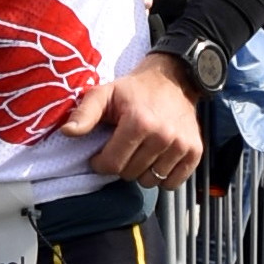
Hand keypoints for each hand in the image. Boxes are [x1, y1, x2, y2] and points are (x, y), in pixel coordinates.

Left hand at [72, 54, 206, 187]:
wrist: (173, 79)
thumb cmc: (134, 90)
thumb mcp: (105, 93)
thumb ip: (85, 113)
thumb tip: (68, 132)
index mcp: (139, 122)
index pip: (112, 164)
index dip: (101, 163)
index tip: (101, 154)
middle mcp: (163, 136)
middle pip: (130, 174)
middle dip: (121, 165)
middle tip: (123, 148)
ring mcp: (181, 145)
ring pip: (151, 181)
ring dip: (142, 172)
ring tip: (140, 152)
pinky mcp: (195, 151)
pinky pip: (173, 183)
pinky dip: (163, 177)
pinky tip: (157, 160)